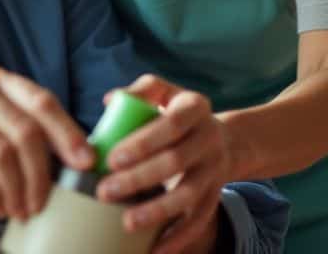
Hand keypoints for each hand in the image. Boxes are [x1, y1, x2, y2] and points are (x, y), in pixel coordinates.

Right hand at [0, 66, 94, 219]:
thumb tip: (72, 156)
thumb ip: (19, 124)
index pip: (41, 101)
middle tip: (45, 200)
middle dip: (42, 172)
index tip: (85, 162)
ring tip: (23, 209)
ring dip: (18, 189)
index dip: (67, 133)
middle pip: (25, 131)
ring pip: (2, 154)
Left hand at [97, 75, 233, 253]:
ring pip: (188, 195)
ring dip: (157, 211)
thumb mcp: (164, 92)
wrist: (223, 140)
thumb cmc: (176, 114)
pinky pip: (198, 221)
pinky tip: (154, 250)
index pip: (172, 124)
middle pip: (176, 162)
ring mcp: (215, 170)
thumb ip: (139, 91)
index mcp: (195, 107)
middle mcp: (210, 138)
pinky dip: (178, 238)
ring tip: (126, 223)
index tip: (112, 159)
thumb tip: (111, 101)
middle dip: (138, 179)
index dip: (143, 142)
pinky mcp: (215, 196)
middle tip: (104, 192)